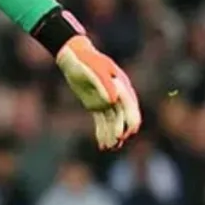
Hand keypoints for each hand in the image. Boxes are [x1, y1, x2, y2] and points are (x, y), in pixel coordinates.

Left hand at [55, 32, 140, 149]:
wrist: (73, 57)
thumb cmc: (85, 61)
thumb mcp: (94, 70)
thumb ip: (104, 84)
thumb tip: (113, 100)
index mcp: (121, 84)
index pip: (130, 105)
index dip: (131, 119)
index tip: (129, 131)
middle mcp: (117, 94)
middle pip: (123, 116)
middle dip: (121, 130)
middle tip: (116, 142)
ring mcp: (107, 101)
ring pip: (113, 121)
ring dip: (112, 135)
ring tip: (108, 147)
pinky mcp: (96, 106)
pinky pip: (102, 122)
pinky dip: (103, 133)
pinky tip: (102, 145)